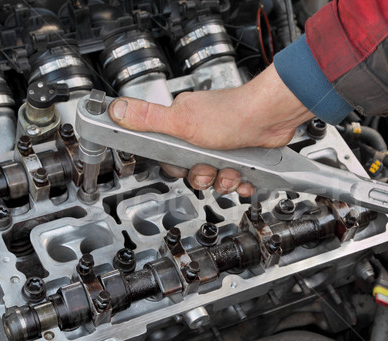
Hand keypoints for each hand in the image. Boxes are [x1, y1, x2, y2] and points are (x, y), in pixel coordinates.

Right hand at [108, 63, 313, 196]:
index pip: (168, 156)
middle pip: (192, 171)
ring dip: (223, 180)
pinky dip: (241, 182)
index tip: (184, 164)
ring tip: (232, 171)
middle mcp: (202, 134)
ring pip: (214, 178)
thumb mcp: (181, 122)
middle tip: (211, 168)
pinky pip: (235, 180)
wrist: (272, 118)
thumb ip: (148, 120)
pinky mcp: (242, 155)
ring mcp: (223, 145)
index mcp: (182, 122)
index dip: (176, 167)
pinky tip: (245, 176)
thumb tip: (115, 110)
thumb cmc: (232, 115)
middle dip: (202, 176)